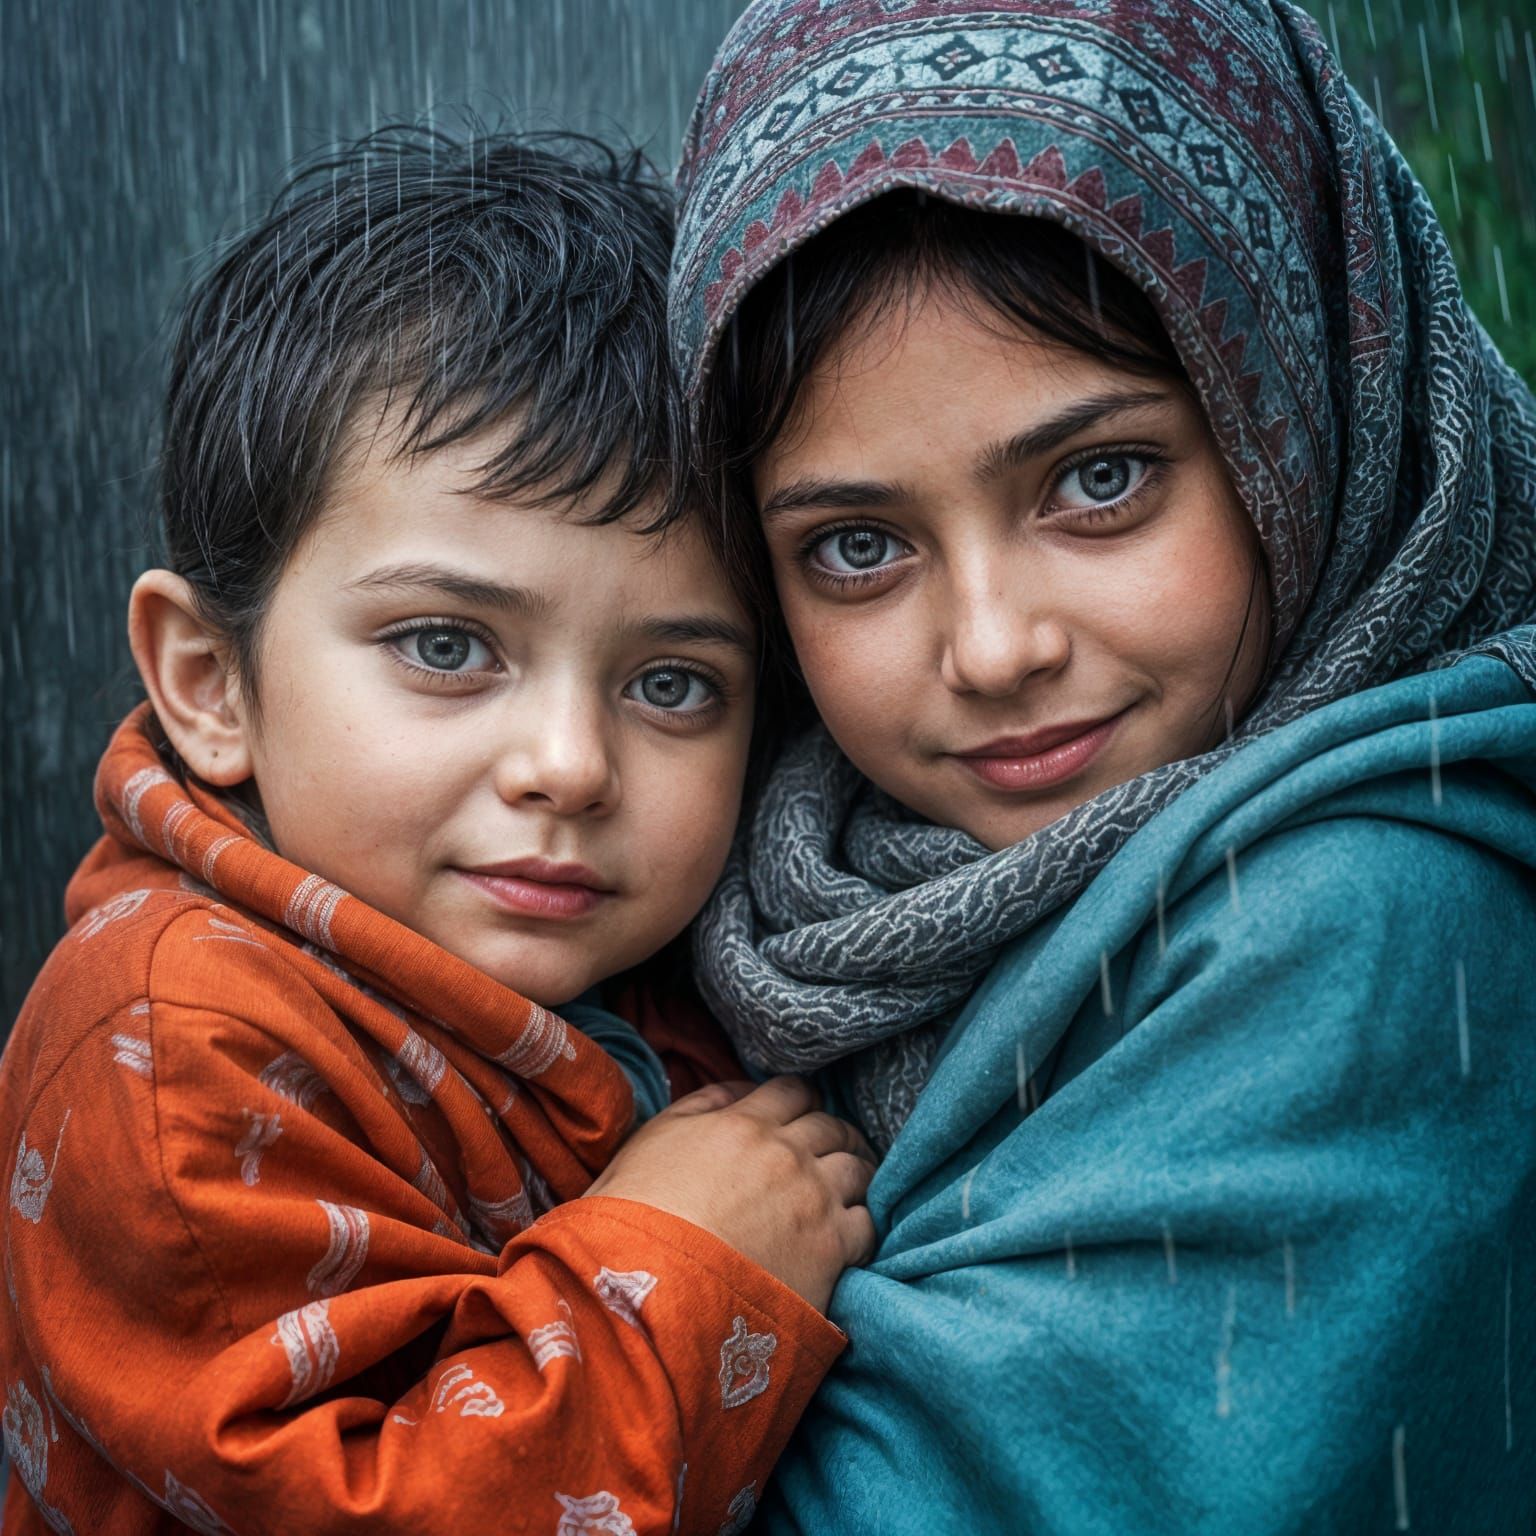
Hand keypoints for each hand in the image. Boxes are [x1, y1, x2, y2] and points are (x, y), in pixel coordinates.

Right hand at [583, 1075, 876, 1312]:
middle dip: (833, 1136)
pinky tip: (851, 1239)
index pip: (793, 1091)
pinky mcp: (830, 1248)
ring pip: (858, 1169)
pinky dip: (863, 1226)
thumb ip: (699, 1105)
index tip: (801, 1116)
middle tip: (832, 1152)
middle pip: (831, 1128)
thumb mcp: (651, 1141)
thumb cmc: (634, 1218)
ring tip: (850, 1190)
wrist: (652, 1293)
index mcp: (743, 1124)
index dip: (800, 1101)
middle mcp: (786, 1153)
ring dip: (855, 1174)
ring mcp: (812, 1199)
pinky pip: (868, 1224)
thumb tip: (739, 1092)